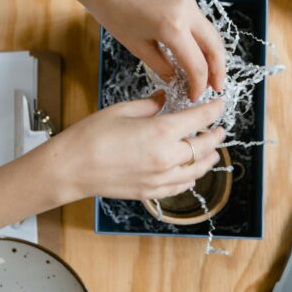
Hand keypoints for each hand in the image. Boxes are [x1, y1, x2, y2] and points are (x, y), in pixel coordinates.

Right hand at [43, 95, 224, 201]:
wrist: (71, 168)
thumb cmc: (91, 136)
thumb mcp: (122, 110)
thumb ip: (149, 105)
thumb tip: (163, 99)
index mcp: (161, 131)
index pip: (199, 119)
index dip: (213, 110)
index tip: (219, 105)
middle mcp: (166, 157)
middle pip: (203, 147)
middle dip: (215, 136)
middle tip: (220, 129)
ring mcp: (160, 178)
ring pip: (196, 170)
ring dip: (208, 159)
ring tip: (213, 153)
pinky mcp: (150, 192)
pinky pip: (179, 186)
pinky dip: (190, 178)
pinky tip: (191, 173)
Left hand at [51, 0, 226, 100]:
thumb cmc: (111, 9)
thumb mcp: (136, 45)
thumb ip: (160, 65)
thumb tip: (176, 78)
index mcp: (172, 27)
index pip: (196, 65)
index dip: (198, 85)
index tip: (193, 96)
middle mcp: (186, 11)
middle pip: (214, 47)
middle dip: (218, 71)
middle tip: (216, 88)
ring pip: (211, 32)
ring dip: (212, 54)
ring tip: (208, 72)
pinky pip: (200, 19)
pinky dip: (202, 38)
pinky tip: (195, 50)